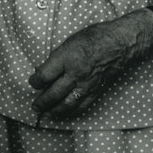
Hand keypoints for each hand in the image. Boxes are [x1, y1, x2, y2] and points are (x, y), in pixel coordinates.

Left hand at [29, 9, 152, 117]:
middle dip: (42, 102)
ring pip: (68, 103)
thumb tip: (44, 70)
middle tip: (35, 107)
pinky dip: (72, 111)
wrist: (120, 43)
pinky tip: (65, 113)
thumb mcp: (69, 42)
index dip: (35, 82)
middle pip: (54, 93)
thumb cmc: (94, 38)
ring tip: (46, 114)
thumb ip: (56, 58)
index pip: (45, 76)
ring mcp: (87, 84)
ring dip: (55, 110)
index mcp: (66, 58)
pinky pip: (83, 105)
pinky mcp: (97, 90)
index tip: (33, 83)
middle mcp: (76, 74)